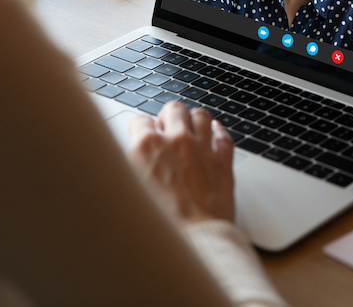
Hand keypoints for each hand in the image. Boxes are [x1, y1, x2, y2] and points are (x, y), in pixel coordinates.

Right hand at [127, 102, 234, 223]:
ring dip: (194, 121)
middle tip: (166, 130)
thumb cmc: (160, 227)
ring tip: (190, 131)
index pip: (140, 121)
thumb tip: (130, 163)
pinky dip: (218, 134)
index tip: (141, 136)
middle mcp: (176, 141)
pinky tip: (213, 139)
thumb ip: (130, 169)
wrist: (195, 244)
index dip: (139, 129)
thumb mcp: (129, 192)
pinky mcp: (223, 162)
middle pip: (174, 109)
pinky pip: (223, 136)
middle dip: (169, 117)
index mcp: (147, 148)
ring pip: (201, 115)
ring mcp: (202, 149)